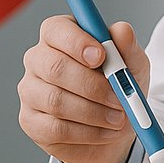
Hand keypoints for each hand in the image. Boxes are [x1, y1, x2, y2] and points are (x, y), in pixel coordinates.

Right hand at [18, 14, 148, 162]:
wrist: (115, 126)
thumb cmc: (119, 86)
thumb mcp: (132, 65)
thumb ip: (127, 47)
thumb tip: (121, 31)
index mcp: (59, 35)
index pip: (56, 29)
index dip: (77, 42)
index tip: (101, 57)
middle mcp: (39, 59)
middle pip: (54, 67)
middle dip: (91, 85)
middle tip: (118, 98)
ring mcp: (30, 91)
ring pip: (55, 100)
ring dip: (94, 112)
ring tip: (118, 118)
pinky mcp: (31, 122)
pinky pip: (55, 128)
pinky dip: (87, 133)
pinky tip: (105, 131)